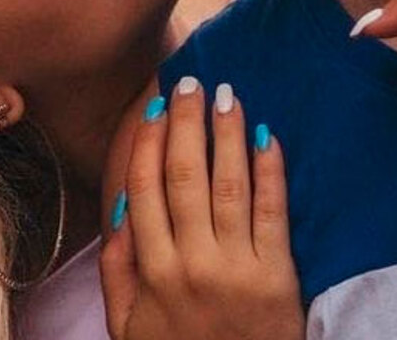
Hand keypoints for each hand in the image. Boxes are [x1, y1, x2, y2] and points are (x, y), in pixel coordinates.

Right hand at [101, 78, 303, 339]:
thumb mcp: (127, 325)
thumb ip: (118, 267)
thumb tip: (120, 203)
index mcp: (152, 272)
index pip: (146, 188)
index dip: (149, 141)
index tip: (156, 105)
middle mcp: (192, 264)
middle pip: (185, 175)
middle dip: (187, 122)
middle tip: (192, 81)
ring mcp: (237, 268)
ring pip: (229, 184)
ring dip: (226, 133)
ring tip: (227, 94)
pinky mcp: (278, 275)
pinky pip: (274, 211)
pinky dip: (271, 170)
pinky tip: (267, 135)